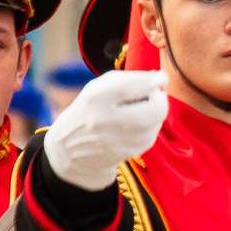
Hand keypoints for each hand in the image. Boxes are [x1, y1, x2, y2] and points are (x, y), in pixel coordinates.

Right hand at [43, 69, 168, 189]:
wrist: (69, 147)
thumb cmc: (89, 109)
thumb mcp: (97, 88)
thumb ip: (125, 79)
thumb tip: (158, 78)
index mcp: (95, 98)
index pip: (130, 86)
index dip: (152, 81)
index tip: (162, 77)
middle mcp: (104, 120)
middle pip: (152, 110)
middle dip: (161, 99)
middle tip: (158, 94)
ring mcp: (114, 140)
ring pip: (154, 125)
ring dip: (157, 113)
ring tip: (149, 107)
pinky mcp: (123, 154)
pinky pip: (149, 138)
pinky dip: (151, 127)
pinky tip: (143, 122)